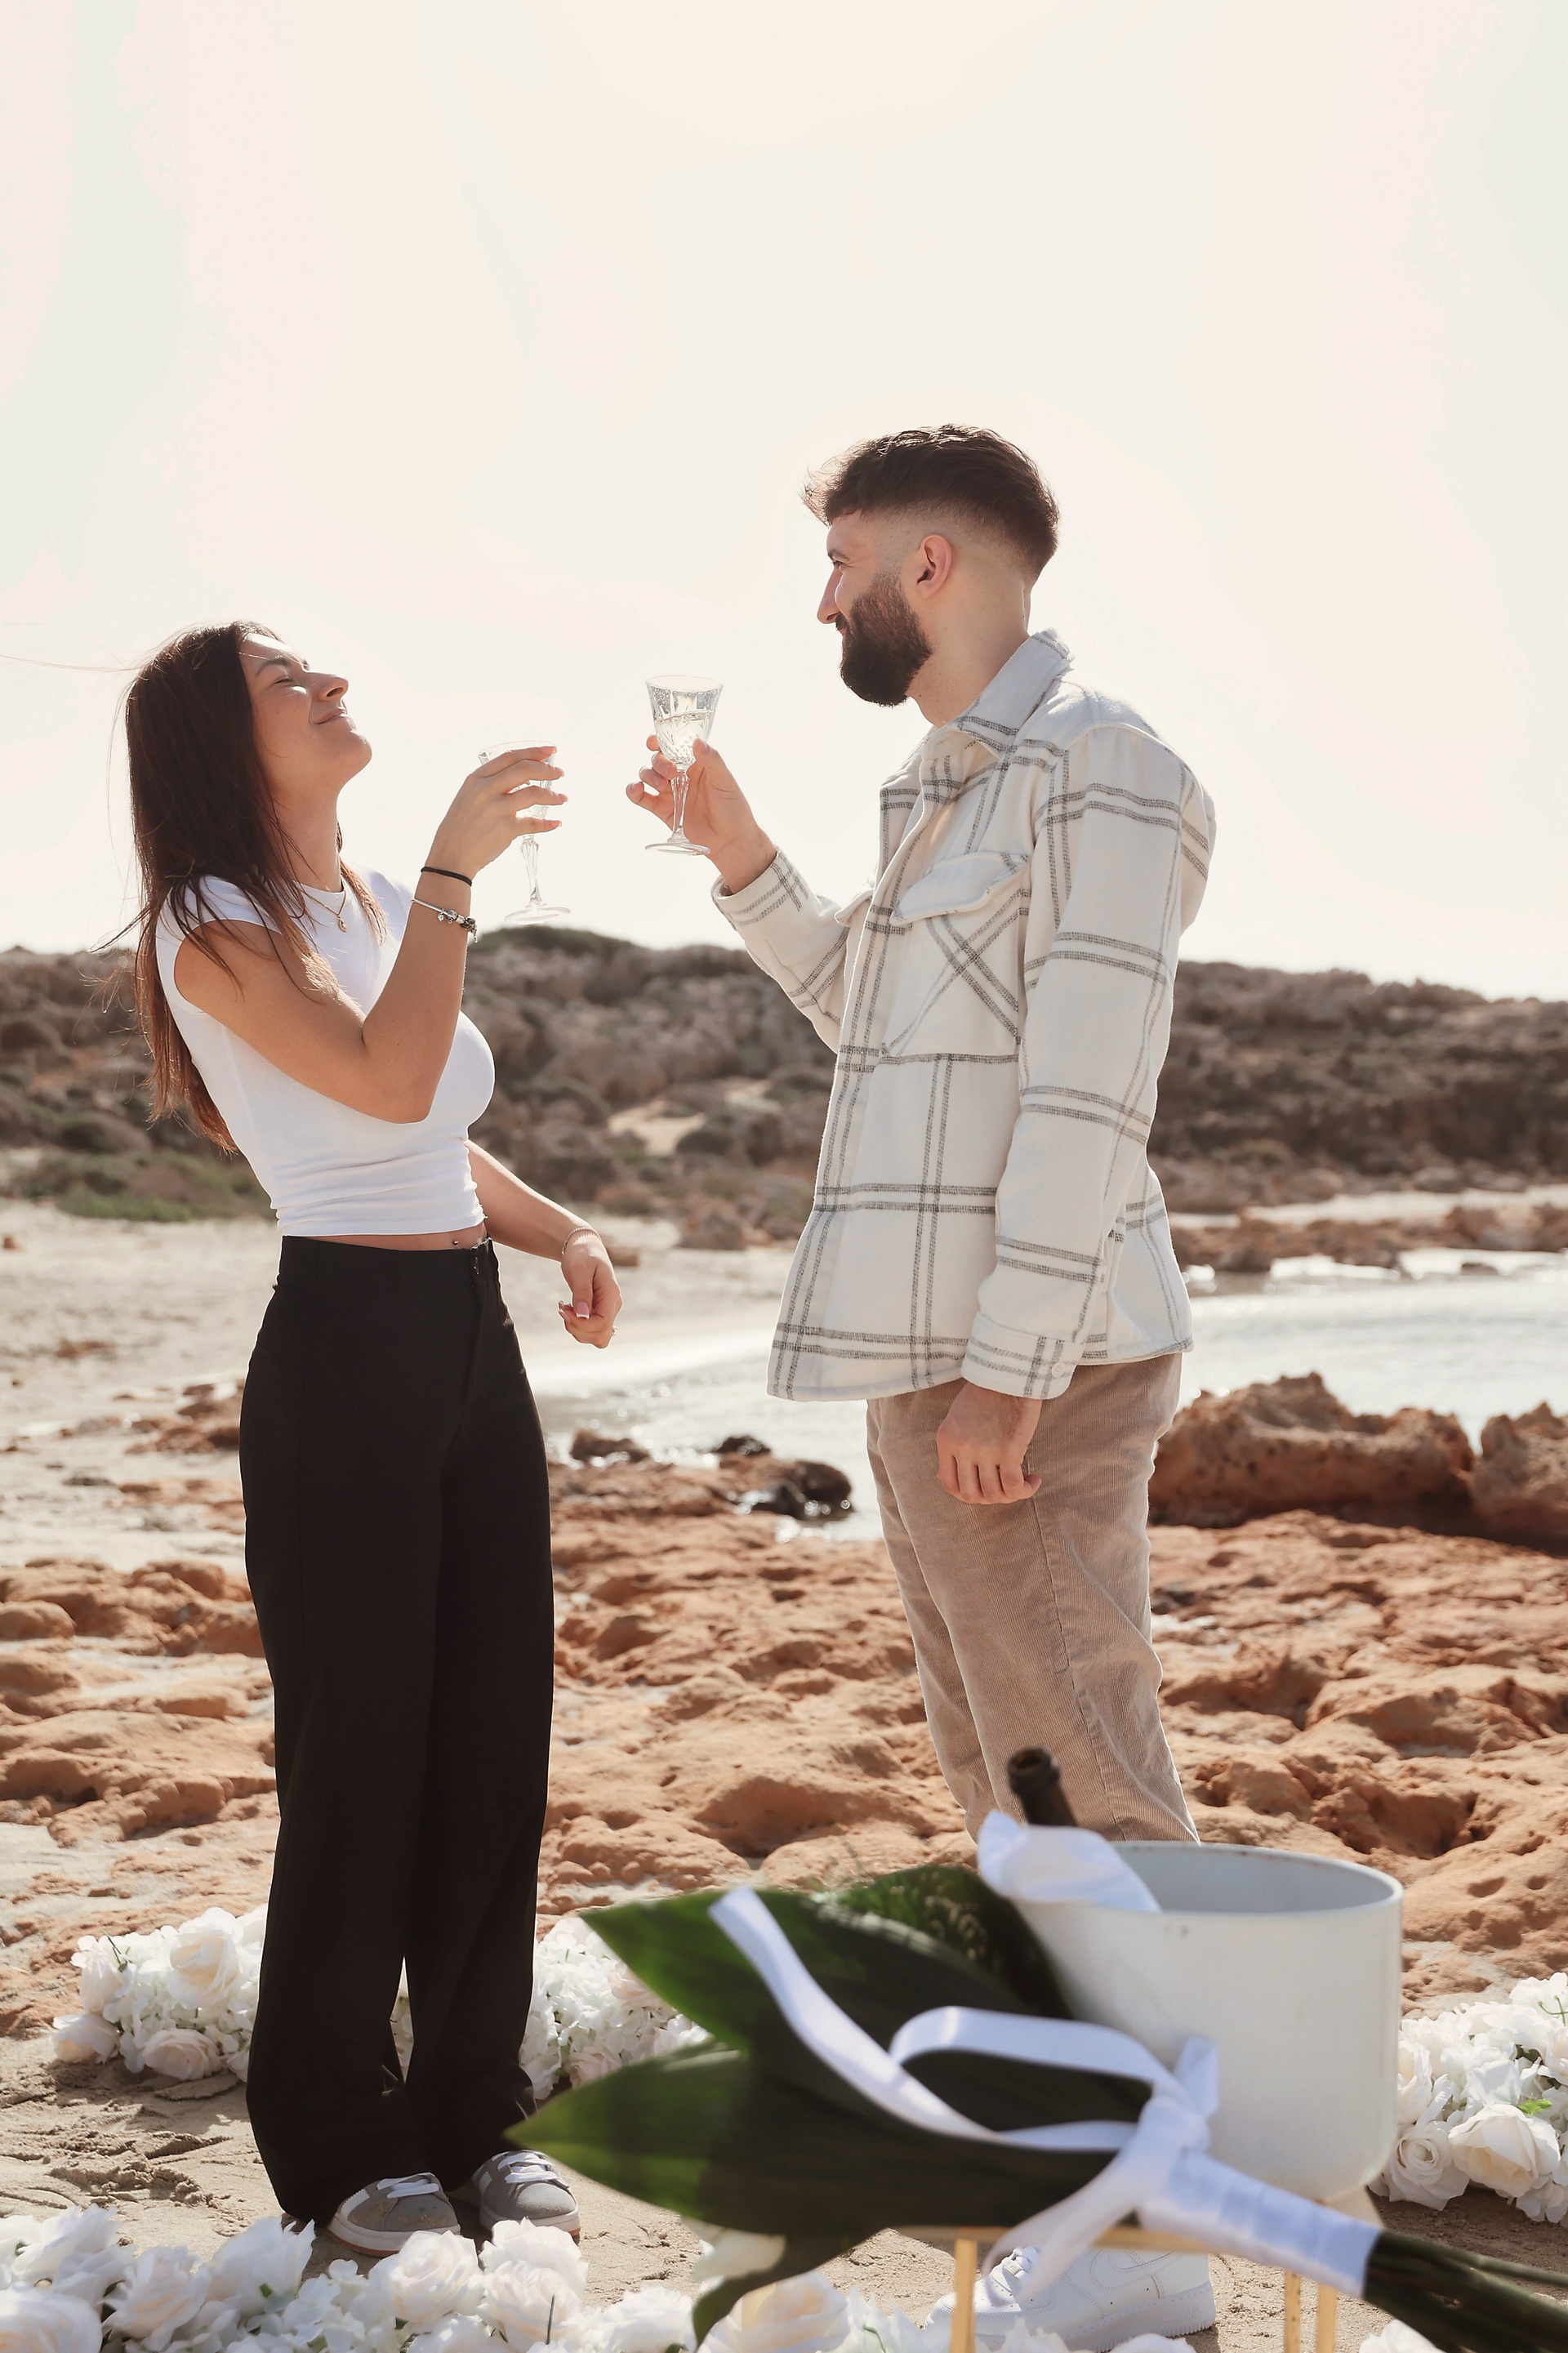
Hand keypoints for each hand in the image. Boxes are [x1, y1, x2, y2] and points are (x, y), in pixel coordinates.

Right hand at [428, 746, 564, 878]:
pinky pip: (533, 823)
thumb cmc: (461, 826)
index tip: (550, 750)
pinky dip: (548, 823)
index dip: (533, 752)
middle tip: (559, 773)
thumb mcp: (469, 796)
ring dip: (552, 796)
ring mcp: (496, 809)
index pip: (510, 757)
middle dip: (547, 770)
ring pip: (533, 793)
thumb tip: (519, 777)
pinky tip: (556, 823)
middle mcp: (486, 790)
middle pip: (525, 770)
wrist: (451, 854)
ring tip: (561, 799)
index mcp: (477, 778)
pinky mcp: (505, 829)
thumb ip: (490, 784)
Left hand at [559, 1233, 621, 1349]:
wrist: (584, 1246)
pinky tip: (568, 1309)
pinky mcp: (599, 1312)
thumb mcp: (579, 1270)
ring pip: (596, 1337)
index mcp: (611, 1294)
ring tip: (564, 1308)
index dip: (581, 1325)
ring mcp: (607, 1310)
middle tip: (563, 1310)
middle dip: (577, 1329)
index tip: (563, 1311)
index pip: (602, 1324)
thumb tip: (583, 1315)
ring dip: (576, 1329)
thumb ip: (582, 1293)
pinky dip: (576, 1325)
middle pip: (601, 1336)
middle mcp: (612, 1305)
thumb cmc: (581, 1254)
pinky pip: (590, 1330)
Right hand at [626, 737, 774, 893]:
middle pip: (657, 760)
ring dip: (649, 775)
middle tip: (671, 772)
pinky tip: (636, 789)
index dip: (660, 741)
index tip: (654, 741)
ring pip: (648, 775)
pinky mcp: (663, 810)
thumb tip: (697, 741)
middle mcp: (680, 775)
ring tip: (662, 785)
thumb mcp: (725, 780)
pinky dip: (634, 792)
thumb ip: (711, 760)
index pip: (673, 746)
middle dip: (659, 762)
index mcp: (695, 763)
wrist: (730, 840)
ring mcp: (670, 792)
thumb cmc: (733, 807)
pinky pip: (643, 798)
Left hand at [935, 1381, 1042, 1504]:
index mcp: (946, 1440)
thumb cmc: (986, 1392)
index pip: (949, 1484)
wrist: (1008, 1371)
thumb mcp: (956, 1418)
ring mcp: (984, 1450)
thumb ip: (952, 1447)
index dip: (967, 1494)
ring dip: (1010, 1495)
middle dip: (990, 1498)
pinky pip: (1014, 1486)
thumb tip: (942, 1479)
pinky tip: (1034, 1480)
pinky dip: (1025, 1490)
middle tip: (1004, 1488)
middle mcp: (962, 1448)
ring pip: (994, 1494)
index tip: (982, 1489)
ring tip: (1022, 1483)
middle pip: (972, 1494)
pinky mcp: (1009, 1450)